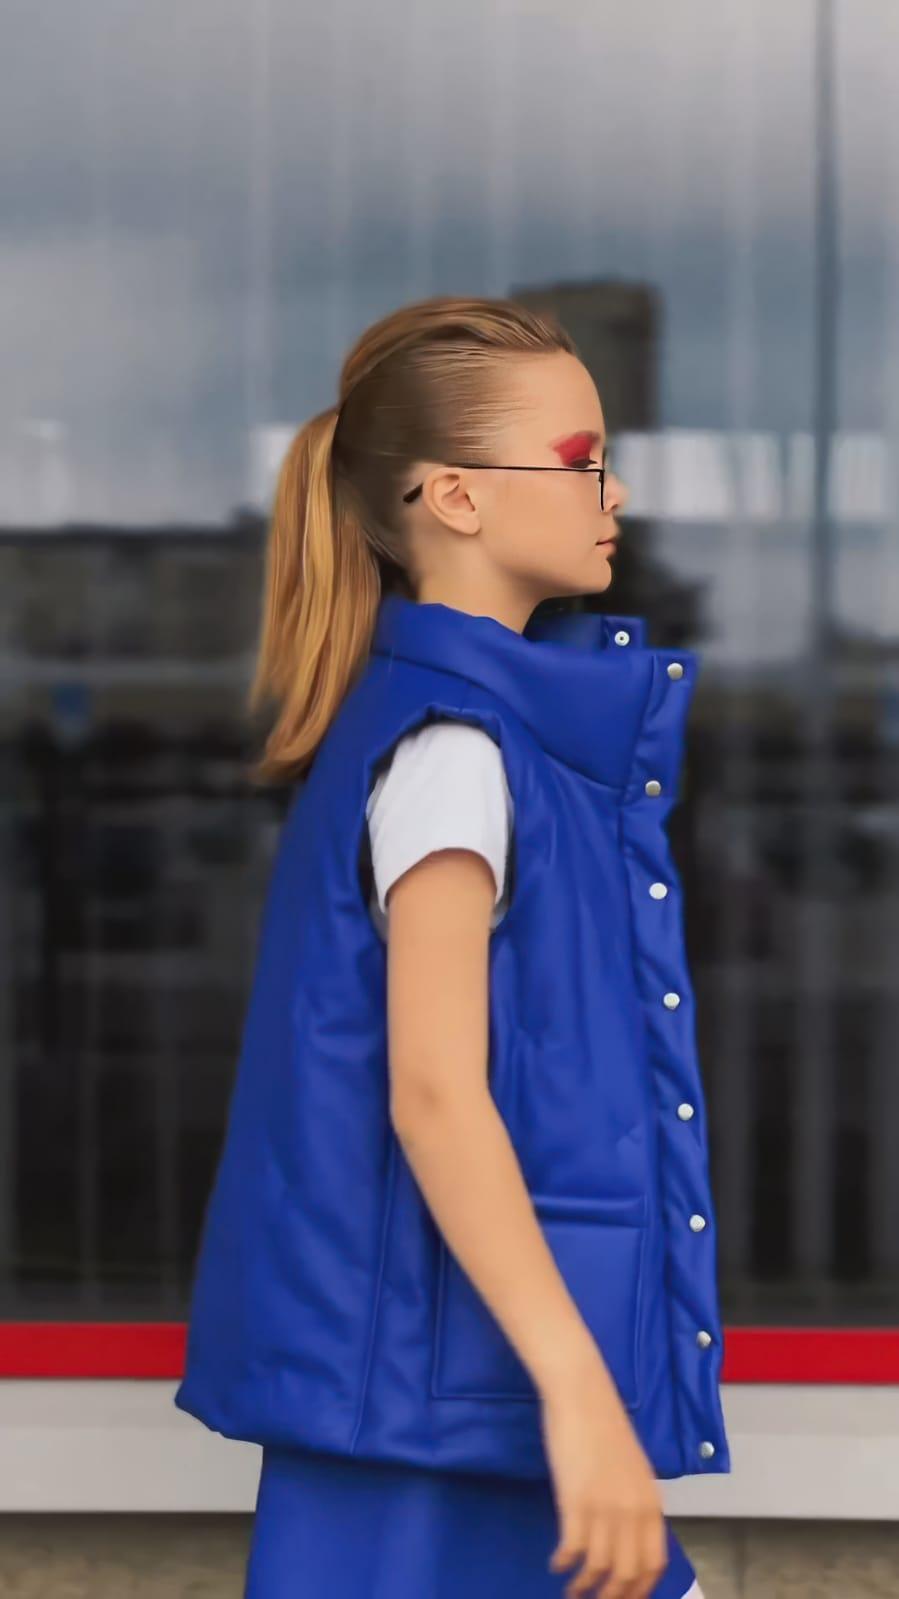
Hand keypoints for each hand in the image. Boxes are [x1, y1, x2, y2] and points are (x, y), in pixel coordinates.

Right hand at [540, 1356, 667, 1598]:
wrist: (582, 1396)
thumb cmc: (605, 1427)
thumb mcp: (633, 1470)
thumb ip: (635, 1505)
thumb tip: (629, 1538)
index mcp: (651, 1504)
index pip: (654, 1564)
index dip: (639, 1591)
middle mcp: (633, 1513)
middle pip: (628, 1574)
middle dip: (612, 1597)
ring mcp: (604, 1509)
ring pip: (599, 1569)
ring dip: (583, 1588)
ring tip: (572, 1592)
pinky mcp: (575, 1502)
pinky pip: (573, 1550)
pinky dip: (564, 1564)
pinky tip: (557, 1564)